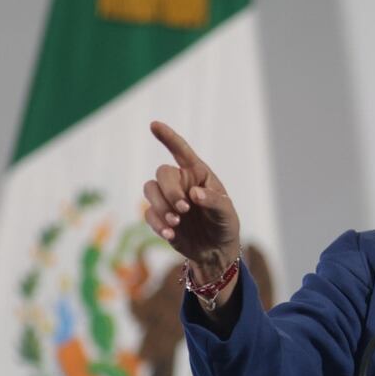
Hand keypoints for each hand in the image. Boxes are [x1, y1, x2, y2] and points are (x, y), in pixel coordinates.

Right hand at [142, 121, 240, 275]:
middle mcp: (180, 182)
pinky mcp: (159, 216)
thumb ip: (213, 201)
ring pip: (149, 189)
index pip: (181, 150)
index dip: (168, 137)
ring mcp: (168, 198)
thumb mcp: (226, 213)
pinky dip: (158, 224)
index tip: (154, 125)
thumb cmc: (224, 225)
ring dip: (160, 206)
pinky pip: (148, 213)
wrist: (215, 251)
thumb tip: (194, 194)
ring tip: (176, 223)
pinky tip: (171, 235)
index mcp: (198, 173)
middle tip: (183, 209)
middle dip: (170, 191)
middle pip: (162, 173)